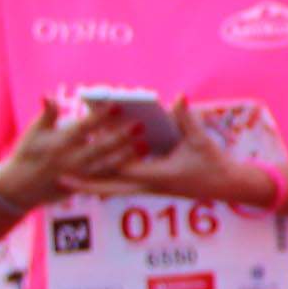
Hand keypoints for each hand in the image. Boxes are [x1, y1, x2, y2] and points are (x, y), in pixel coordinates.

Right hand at [5, 100, 153, 209]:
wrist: (17, 189)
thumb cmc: (26, 155)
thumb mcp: (33, 133)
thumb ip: (47, 114)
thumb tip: (49, 95)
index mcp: (58, 143)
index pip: (83, 127)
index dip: (101, 117)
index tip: (118, 106)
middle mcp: (69, 160)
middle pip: (100, 147)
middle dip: (121, 136)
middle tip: (141, 125)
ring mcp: (77, 176)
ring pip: (106, 165)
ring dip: (127, 155)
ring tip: (146, 145)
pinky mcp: (82, 187)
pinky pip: (105, 180)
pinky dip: (121, 172)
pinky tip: (138, 165)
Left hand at [66, 122, 275, 212]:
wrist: (227, 187)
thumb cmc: (214, 164)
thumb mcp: (200, 141)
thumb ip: (186, 119)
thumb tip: (177, 98)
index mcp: (157, 175)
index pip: (124, 168)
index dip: (102, 159)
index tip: (81, 154)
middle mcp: (149, 186)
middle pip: (110, 188)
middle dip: (85, 184)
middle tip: (61, 180)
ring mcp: (149, 189)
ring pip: (114, 190)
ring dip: (92, 184)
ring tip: (70, 181)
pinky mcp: (152, 188)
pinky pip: (124, 187)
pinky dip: (107, 183)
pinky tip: (95, 180)